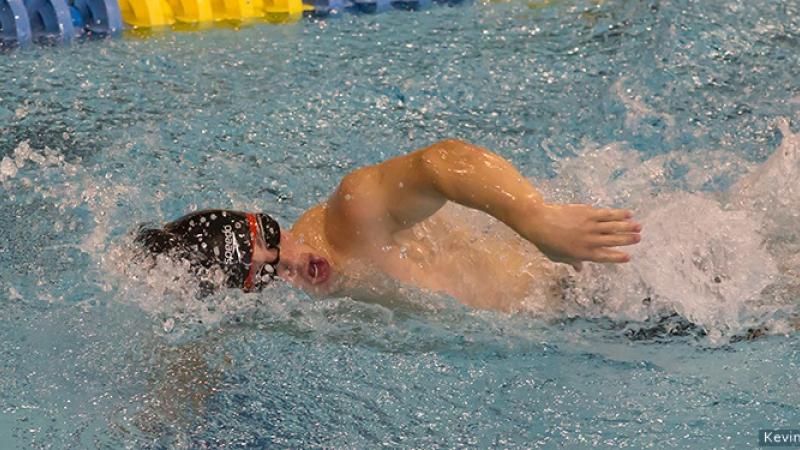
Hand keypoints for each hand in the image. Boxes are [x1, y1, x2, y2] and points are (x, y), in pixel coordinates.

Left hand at [522, 203, 641, 270]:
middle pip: (614, 240)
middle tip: (638, 239)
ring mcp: (590, 226)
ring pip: (614, 227)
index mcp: (584, 254)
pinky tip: (628, 214)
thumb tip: (579, 269)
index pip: (605, 257)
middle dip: (628, 240)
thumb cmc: (546, 241)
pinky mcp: (589, 213)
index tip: (627, 257)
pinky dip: (619, 214)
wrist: (540, 222)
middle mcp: (590, 241)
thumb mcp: (558, 257)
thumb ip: (572, 262)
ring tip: (639, 227)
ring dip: (628, 227)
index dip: (617, 257)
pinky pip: (607, 214)